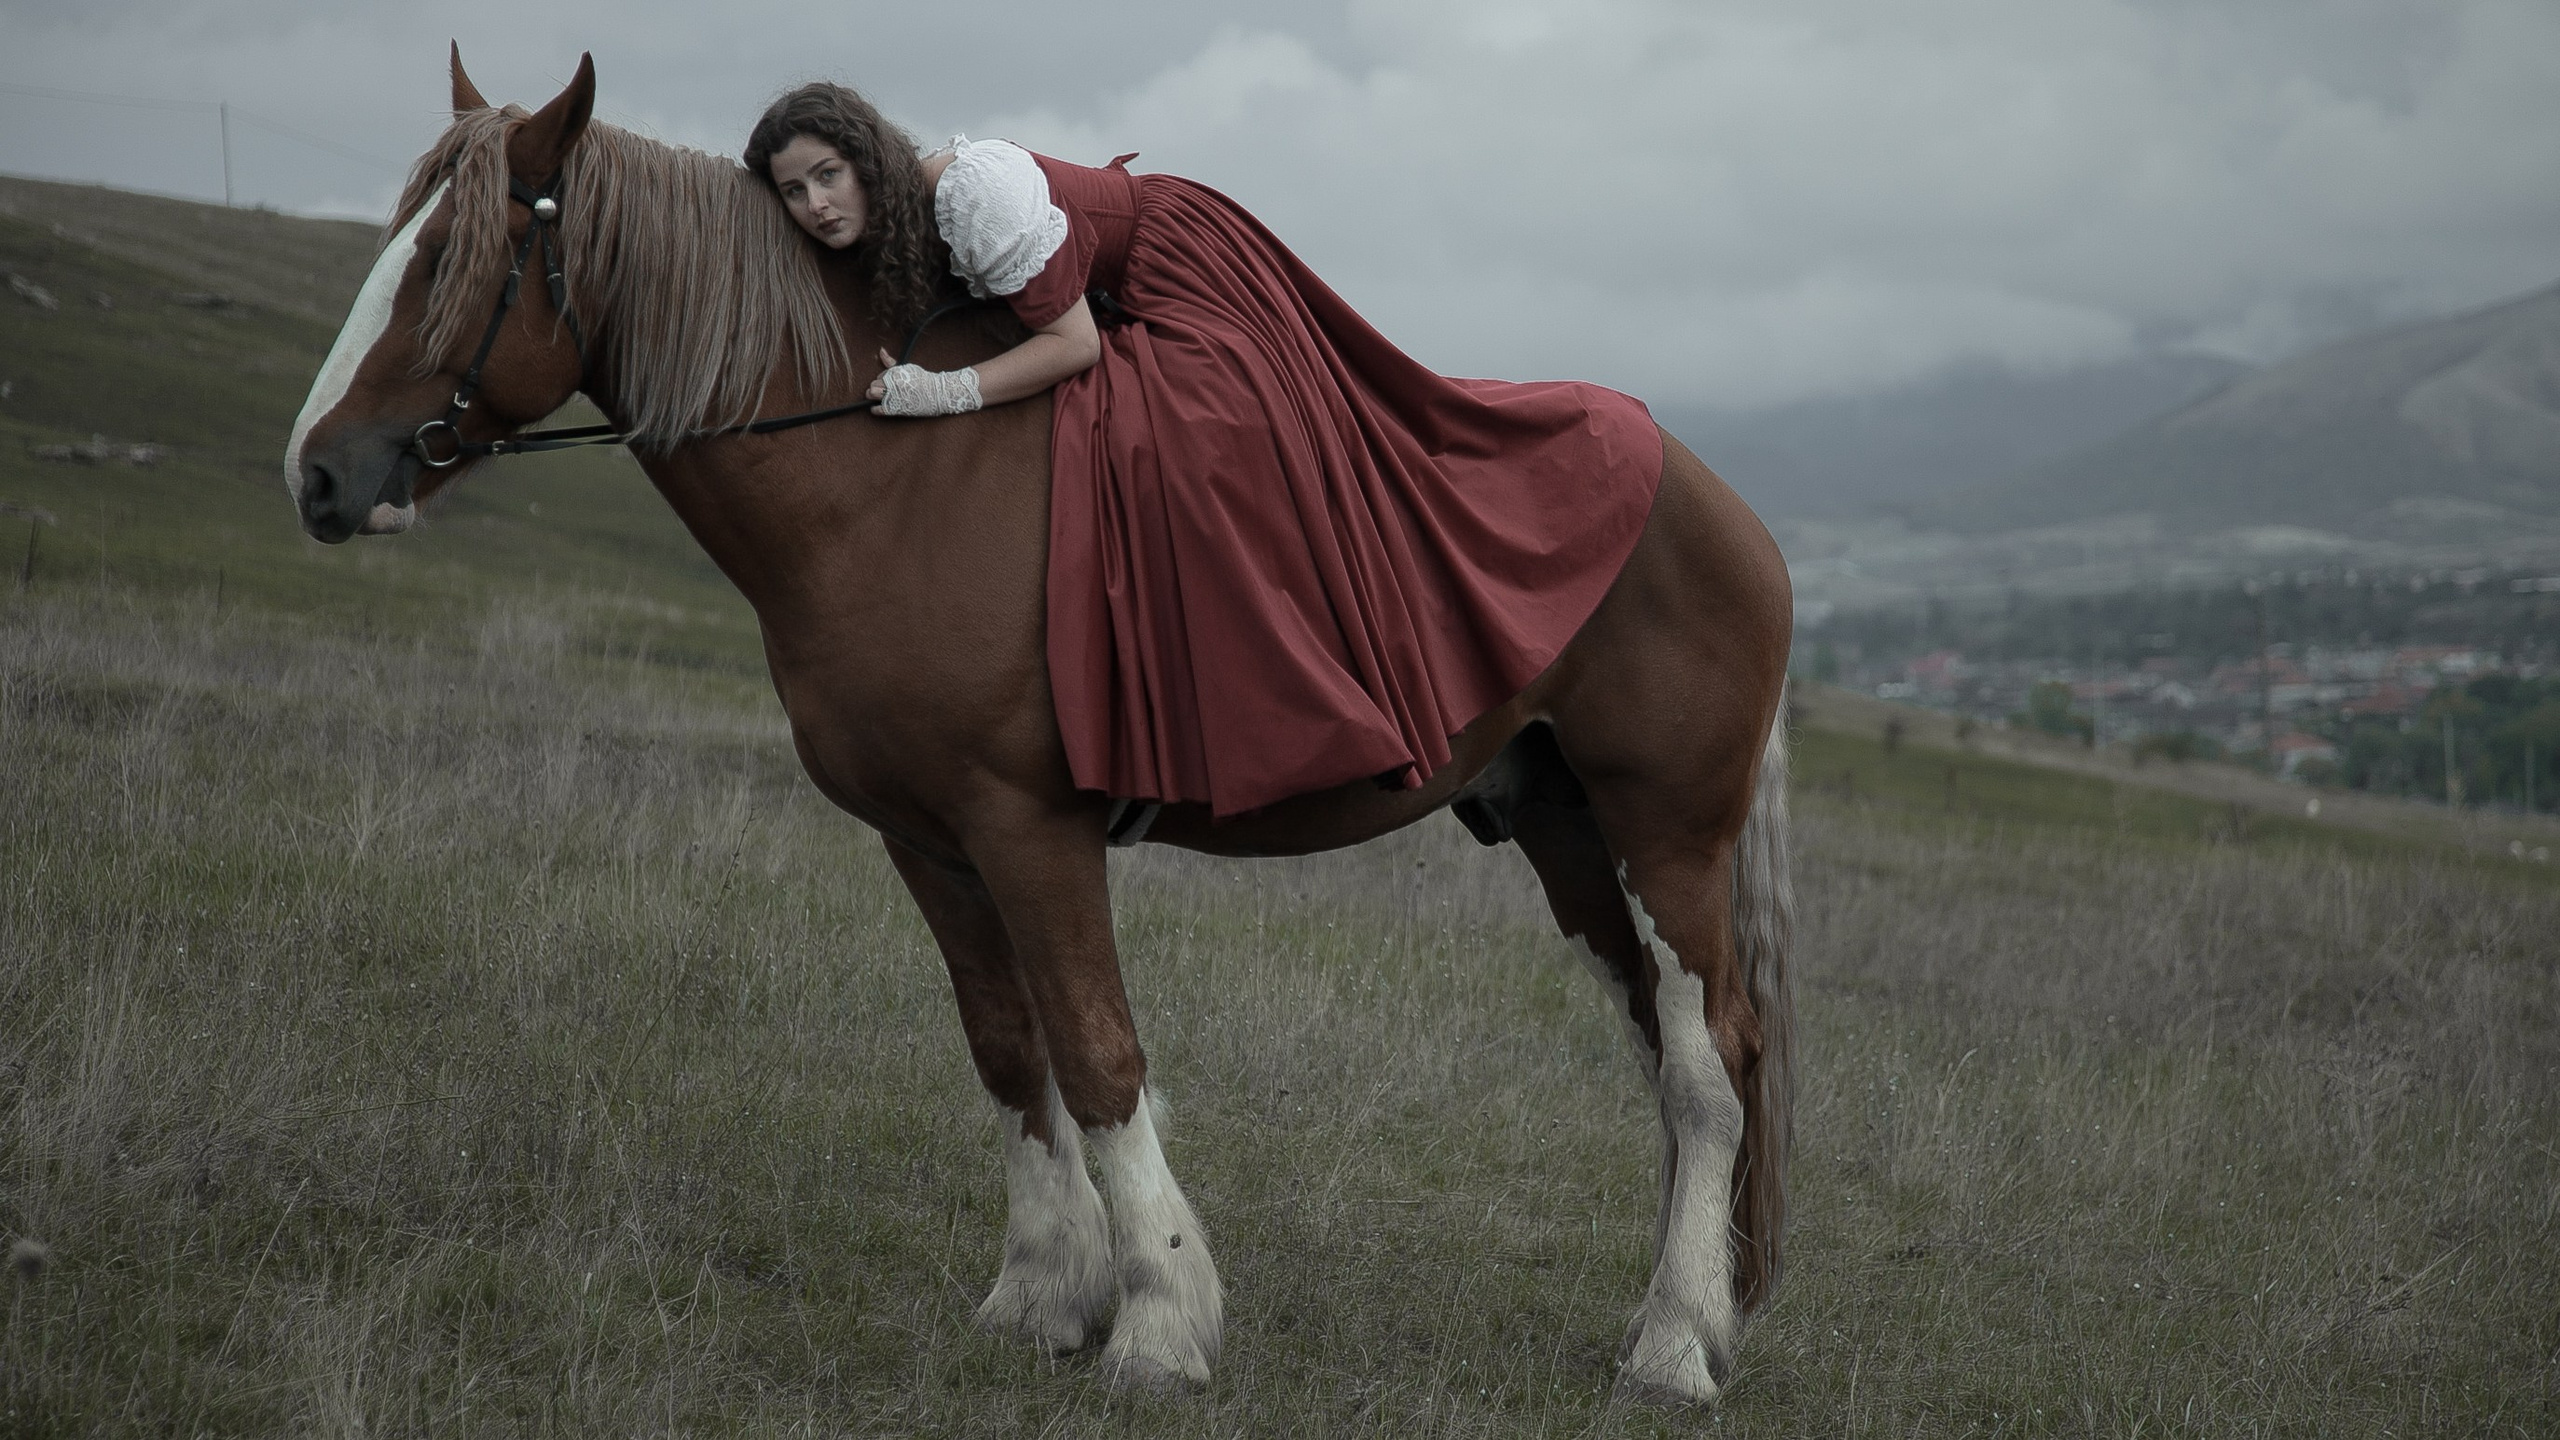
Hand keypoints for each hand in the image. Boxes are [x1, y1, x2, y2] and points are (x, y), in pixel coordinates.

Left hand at [868, 347, 982, 416]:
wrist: (937, 394)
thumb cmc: (923, 380)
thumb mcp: (907, 368)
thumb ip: (891, 362)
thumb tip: (881, 350)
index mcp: (894, 373)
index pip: (879, 376)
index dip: (884, 381)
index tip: (893, 384)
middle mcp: (891, 383)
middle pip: (873, 385)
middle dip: (877, 388)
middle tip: (886, 391)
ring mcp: (892, 396)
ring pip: (871, 394)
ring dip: (873, 396)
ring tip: (882, 397)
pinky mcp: (894, 408)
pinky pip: (876, 409)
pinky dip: (875, 409)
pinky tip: (879, 407)